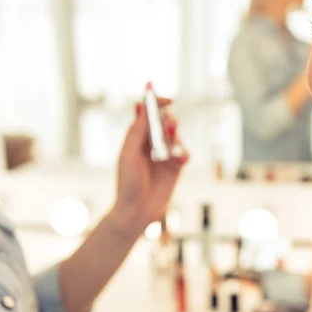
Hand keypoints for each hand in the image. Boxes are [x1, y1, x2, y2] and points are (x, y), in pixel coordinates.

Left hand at [110, 97, 188, 233]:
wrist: (136, 212)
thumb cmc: (127, 183)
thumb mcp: (130, 154)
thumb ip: (138, 130)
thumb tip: (140, 103)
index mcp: (136, 138)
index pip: (148, 113)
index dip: (157, 103)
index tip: (167, 99)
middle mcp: (151, 144)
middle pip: (165, 122)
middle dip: (170, 120)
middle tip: (170, 126)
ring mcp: (165, 156)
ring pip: (177, 136)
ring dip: (176, 137)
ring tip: (171, 148)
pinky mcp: (176, 168)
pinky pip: (184, 153)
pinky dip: (183, 152)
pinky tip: (178, 157)